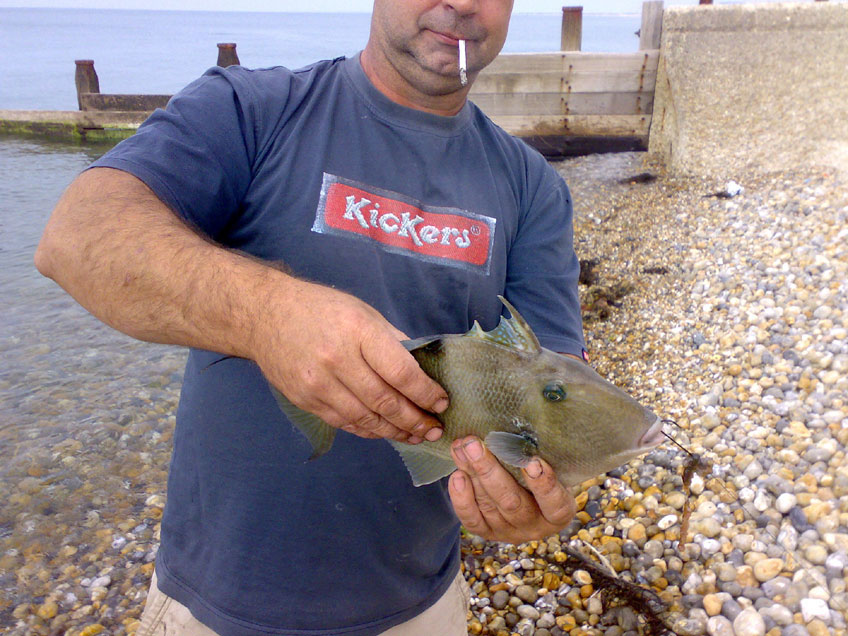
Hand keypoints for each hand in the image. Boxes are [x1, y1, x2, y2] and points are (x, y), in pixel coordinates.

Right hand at [251, 277, 448, 443]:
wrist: (265, 315)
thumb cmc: (320, 309)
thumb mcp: (363, 312)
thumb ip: (393, 341)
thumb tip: (423, 370)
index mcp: (358, 331)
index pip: (401, 372)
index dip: (425, 393)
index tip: (441, 403)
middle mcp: (337, 359)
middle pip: (386, 401)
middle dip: (415, 419)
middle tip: (435, 430)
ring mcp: (318, 383)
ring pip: (366, 418)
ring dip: (395, 431)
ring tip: (416, 436)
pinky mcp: (305, 400)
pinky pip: (344, 422)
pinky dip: (368, 430)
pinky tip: (385, 432)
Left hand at [448, 436, 575, 543]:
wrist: (529, 497)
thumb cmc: (543, 473)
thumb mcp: (553, 467)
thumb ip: (542, 456)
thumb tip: (523, 429)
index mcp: (558, 513)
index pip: (554, 503)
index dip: (544, 484)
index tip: (533, 461)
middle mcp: (534, 527)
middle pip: (511, 502)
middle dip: (489, 471)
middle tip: (474, 444)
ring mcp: (508, 532)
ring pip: (488, 505)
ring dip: (471, 474)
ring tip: (460, 448)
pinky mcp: (487, 533)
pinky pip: (472, 520)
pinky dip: (462, 498)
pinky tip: (457, 475)